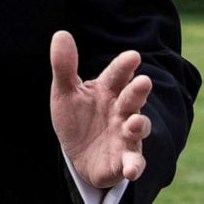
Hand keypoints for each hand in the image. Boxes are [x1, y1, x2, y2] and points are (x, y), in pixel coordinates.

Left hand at [49, 30, 152, 189]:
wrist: (78, 154)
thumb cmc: (77, 117)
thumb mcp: (65, 92)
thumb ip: (64, 65)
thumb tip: (61, 34)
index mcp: (107, 90)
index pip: (117, 75)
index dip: (124, 66)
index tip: (132, 56)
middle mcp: (121, 110)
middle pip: (132, 98)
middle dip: (137, 91)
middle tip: (143, 82)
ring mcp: (126, 135)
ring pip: (138, 128)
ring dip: (139, 125)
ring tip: (133, 122)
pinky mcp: (125, 159)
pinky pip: (134, 161)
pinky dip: (135, 165)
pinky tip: (132, 170)